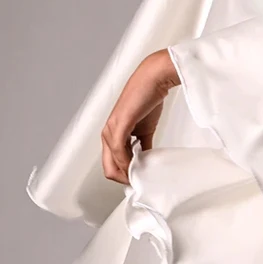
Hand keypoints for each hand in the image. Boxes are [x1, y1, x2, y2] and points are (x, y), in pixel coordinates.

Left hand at [100, 48, 180, 184]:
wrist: (153, 80)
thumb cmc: (149, 99)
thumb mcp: (146, 128)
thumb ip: (143, 146)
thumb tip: (146, 160)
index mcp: (112, 133)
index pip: (111, 164)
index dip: (124, 175)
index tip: (139, 180)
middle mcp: (107, 133)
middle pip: (108, 168)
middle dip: (124, 178)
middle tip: (141, 183)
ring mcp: (112, 129)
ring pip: (113, 163)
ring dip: (128, 173)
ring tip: (142, 177)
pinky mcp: (119, 125)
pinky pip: (119, 151)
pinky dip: (128, 162)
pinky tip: (139, 166)